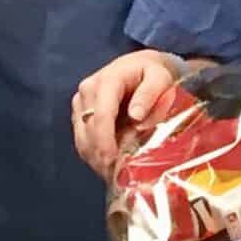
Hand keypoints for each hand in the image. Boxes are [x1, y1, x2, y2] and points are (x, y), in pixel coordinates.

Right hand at [72, 49, 191, 179]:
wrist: (140, 66)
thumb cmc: (153, 73)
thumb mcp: (160, 78)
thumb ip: (150, 94)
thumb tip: (136, 115)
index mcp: (108, 80)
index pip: (101, 114)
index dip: (105, 139)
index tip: (111, 159)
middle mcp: (88, 90)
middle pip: (89, 129)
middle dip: (101, 153)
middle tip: (118, 174)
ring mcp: (81, 102)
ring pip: (82, 137)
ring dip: (96, 157)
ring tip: (114, 172)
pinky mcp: (80, 113)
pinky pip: (82, 139)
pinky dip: (93, 154)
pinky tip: (108, 165)